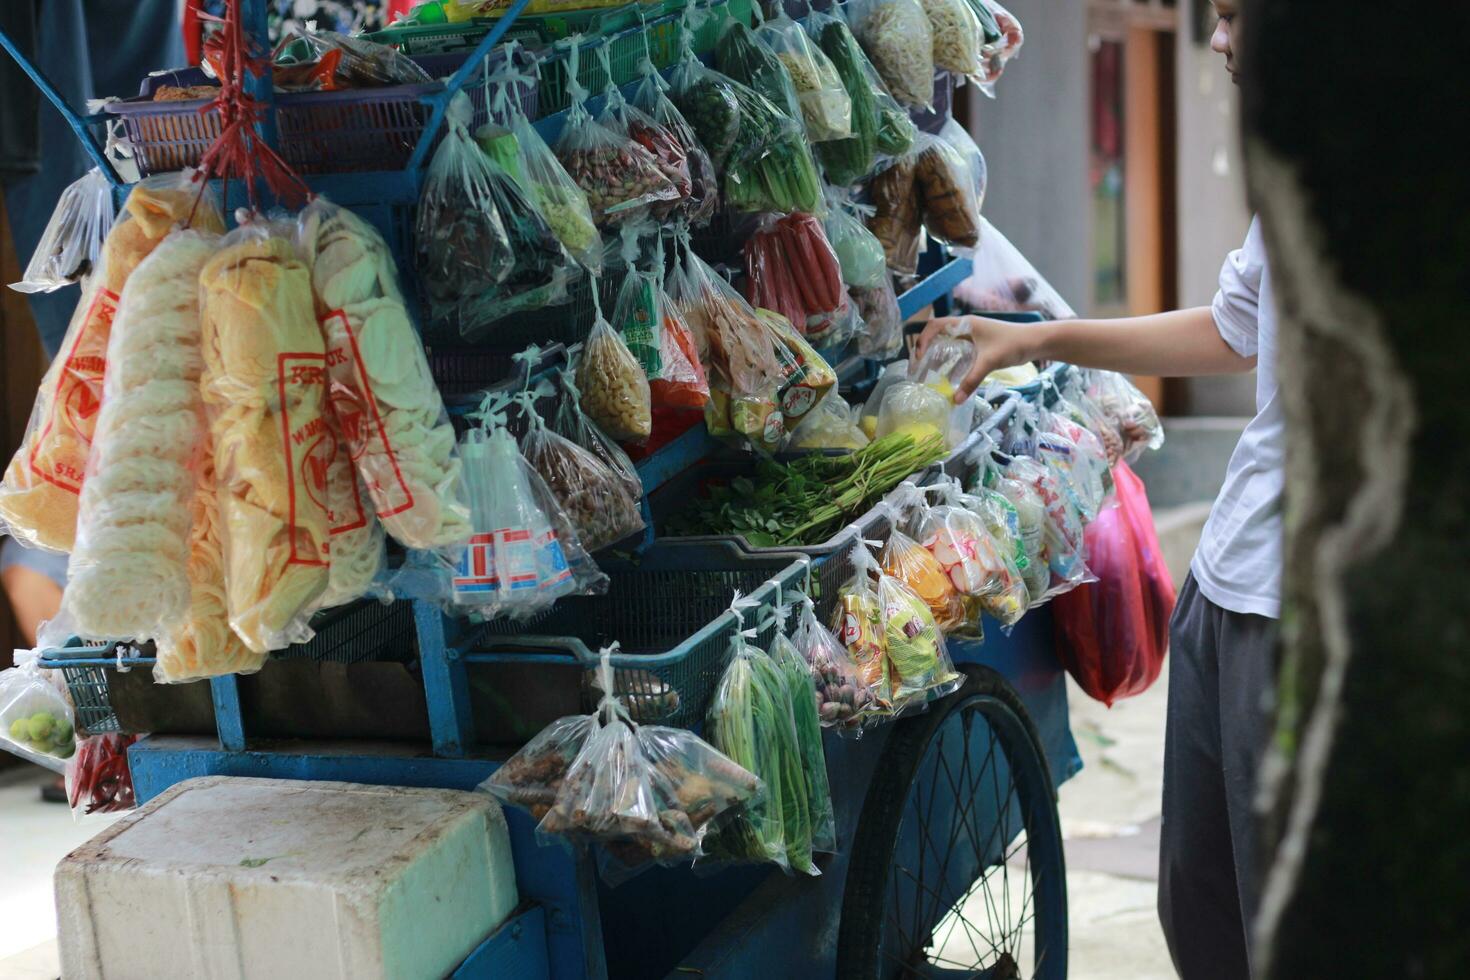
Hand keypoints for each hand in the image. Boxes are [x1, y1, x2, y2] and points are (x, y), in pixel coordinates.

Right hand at [917, 315, 1038, 402]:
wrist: (1035, 343)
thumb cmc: (1013, 344)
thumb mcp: (989, 362)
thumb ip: (972, 381)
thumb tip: (955, 400)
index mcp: (966, 323)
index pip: (935, 325)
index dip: (923, 339)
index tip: (918, 356)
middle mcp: (966, 327)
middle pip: (938, 335)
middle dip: (926, 350)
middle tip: (918, 368)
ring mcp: (972, 336)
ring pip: (948, 345)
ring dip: (937, 357)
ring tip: (928, 374)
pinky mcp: (979, 345)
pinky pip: (958, 352)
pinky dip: (950, 362)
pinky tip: (948, 376)